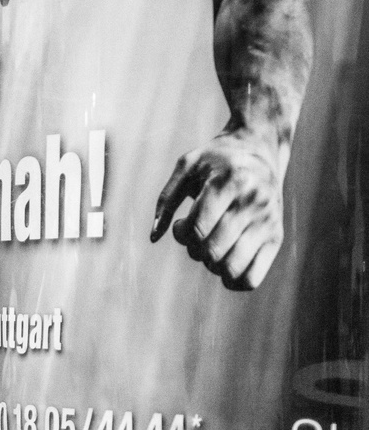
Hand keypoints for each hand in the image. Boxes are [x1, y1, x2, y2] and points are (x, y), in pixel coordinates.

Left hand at [152, 126, 286, 290]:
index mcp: (231, 182)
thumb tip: (154, 237)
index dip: (182, 234)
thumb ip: (166, 200)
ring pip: (231, 268)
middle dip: (194, 250)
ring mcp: (268, 221)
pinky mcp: (276, 237)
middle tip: (197, 236)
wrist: (261, 148)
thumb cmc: (216, 160)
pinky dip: (233, 281)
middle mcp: (254, 202)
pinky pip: (252, 278)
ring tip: (212, 248)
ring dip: (211, 266)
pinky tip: (225, 264)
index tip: (182, 224)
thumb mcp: (186, 167)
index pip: (199, 229)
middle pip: (213, 250)